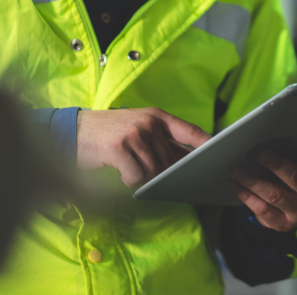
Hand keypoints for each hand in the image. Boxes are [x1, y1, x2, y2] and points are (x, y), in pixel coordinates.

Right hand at [77, 107, 210, 186]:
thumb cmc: (111, 133)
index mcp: (157, 116)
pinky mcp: (119, 147)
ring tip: (127, 166)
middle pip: (170, 162)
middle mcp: (148, 122)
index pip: (189, 130)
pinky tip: (118, 169)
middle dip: (160, 173)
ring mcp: (134, 134)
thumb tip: (188, 161)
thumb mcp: (139, 128)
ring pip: (153, 172)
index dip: (206, 143)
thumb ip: (163, 142)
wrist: (76, 129)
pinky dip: (128, 180)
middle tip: (141, 169)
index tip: (220, 153)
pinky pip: (135, 177)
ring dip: (141, 177)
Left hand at [230, 135, 296, 231]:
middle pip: (295, 178)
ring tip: (236, 170)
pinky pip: (262, 209)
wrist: (293, 207)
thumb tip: (271, 135)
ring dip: (252, 181)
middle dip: (276, 164)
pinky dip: (246, 195)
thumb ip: (295, 150)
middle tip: (260, 153)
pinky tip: (235, 184)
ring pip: (274, 195)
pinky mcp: (283, 223)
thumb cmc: (295, 175)